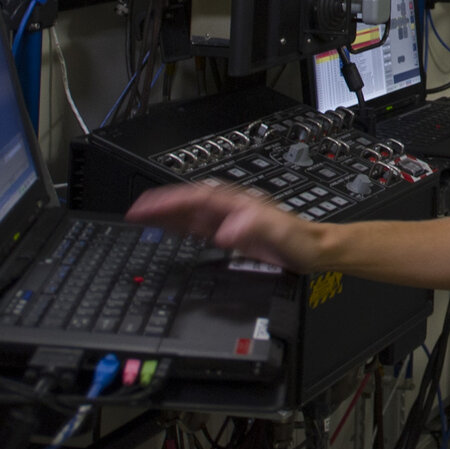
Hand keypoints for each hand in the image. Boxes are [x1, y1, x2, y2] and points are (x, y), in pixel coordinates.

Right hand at [126, 183, 320, 270]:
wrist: (315, 251)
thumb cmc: (302, 241)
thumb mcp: (280, 234)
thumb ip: (255, 227)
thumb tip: (226, 231)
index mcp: (238, 204)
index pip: (195, 197)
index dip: (169, 201)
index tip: (147, 205)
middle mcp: (231, 209)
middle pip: (187, 202)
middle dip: (160, 205)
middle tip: (133, 211)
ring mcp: (230, 221)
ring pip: (190, 214)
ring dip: (166, 215)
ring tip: (141, 219)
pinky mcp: (231, 235)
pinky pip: (199, 228)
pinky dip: (180, 228)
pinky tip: (169, 231)